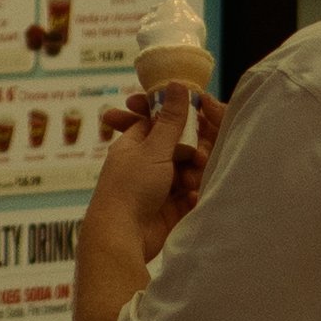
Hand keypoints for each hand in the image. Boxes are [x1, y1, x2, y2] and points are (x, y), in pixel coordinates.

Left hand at [98, 82, 221, 218]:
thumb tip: (176, 83)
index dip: (178, 121)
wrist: (122, 237)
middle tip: (199, 158)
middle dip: (190, 154)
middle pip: (175, 150)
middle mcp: (142, 166)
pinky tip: (194, 198)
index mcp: (133, 146)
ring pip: (183, 174)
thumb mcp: (154, 149)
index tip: (198, 120)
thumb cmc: (130, 188)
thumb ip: (171, 120)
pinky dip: (192, 197)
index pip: (157, 123)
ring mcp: (154, 189)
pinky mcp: (165, 212)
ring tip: (192, 183)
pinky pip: (185, 198)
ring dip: (192, 176)